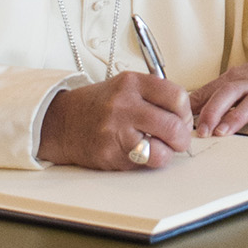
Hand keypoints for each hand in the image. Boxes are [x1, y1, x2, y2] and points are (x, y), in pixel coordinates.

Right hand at [38, 72, 192, 170]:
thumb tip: (185, 115)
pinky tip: (139, 153)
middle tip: (178, 140)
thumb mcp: (125, 87)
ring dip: (166, 154)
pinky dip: (147, 162)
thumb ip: (154, 95)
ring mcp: (116, 130)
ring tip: (160, 149)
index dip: (186, 112)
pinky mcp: (111, 153)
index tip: (182, 118)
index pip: (177, 97)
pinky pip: (143, 163)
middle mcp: (124, 105)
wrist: (62, 122)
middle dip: (182, 138)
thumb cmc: (98, 106)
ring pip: (161, 151)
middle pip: (173, 126)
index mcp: (131, 83)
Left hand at [191, 49, 247, 137]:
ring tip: (223, 132)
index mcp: (236, 78)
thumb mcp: (237, 80)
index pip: (213, 90)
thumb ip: (212, 93)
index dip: (197, 106)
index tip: (183, 122)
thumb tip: (185, 107)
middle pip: (229, 92)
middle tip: (203, 130)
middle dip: (214, 111)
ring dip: (236, 117)